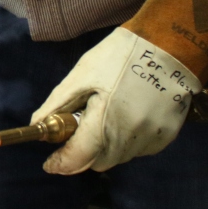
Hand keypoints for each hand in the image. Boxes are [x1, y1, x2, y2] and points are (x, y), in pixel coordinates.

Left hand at [30, 27, 196, 174]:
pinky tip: (125, 117)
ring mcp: (153, 138)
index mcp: (105, 122)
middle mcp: (131, 137)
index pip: (78, 158)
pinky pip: (139, 149)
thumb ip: (57, 104)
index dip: (60, 163)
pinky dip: (126, 141)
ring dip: (105, 146)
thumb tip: (37, 125)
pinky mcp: (167, 135)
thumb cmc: (120, 56)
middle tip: (76, 130)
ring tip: (103, 116)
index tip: (50, 162)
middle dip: (82, 152)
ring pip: (119, 157)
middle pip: (98, 162)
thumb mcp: (81, 75)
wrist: (170, 45)